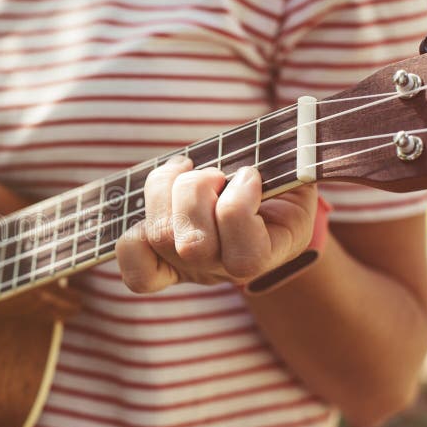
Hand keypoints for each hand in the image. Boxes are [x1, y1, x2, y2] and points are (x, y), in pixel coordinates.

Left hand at [116, 156, 317, 291]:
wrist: (262, 200)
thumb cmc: (276, 178)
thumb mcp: (293, 172)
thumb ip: (289, 165)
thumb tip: (269, 156)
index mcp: (265, 256)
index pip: (245, 259)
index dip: (240, 205)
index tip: (250, 174)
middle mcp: (223, 271)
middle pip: (192, 247)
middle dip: (197, 191)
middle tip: (213, 172)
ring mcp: (187, 267)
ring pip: (158, 236)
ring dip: (165, 188)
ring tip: (184, 169)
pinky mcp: (159, 261)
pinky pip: (134, 261)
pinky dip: (134, 231)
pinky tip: (158, 198)